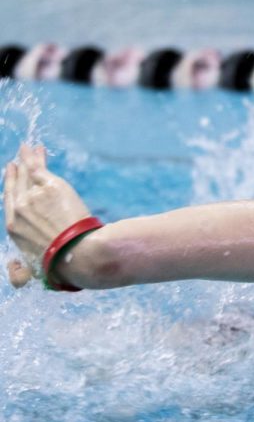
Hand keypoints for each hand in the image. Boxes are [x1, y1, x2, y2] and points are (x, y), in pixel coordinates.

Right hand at [4, 144, 90, 287]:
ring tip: (27, 149)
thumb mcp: (33, 272)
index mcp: (13, 228)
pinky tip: (36, 149)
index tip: (10, 185)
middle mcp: (19, 210)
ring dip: (26, 159)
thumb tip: (14, 271)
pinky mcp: (49, 186)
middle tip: (15, 162)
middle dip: (15, 173)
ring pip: (27, 173)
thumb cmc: (60, 265)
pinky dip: (35, 157)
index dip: (10, 192)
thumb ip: (19, 272)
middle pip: (15, 185)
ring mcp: (33, 196)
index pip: (9, 204)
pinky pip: (38, 167)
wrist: (77, 253)